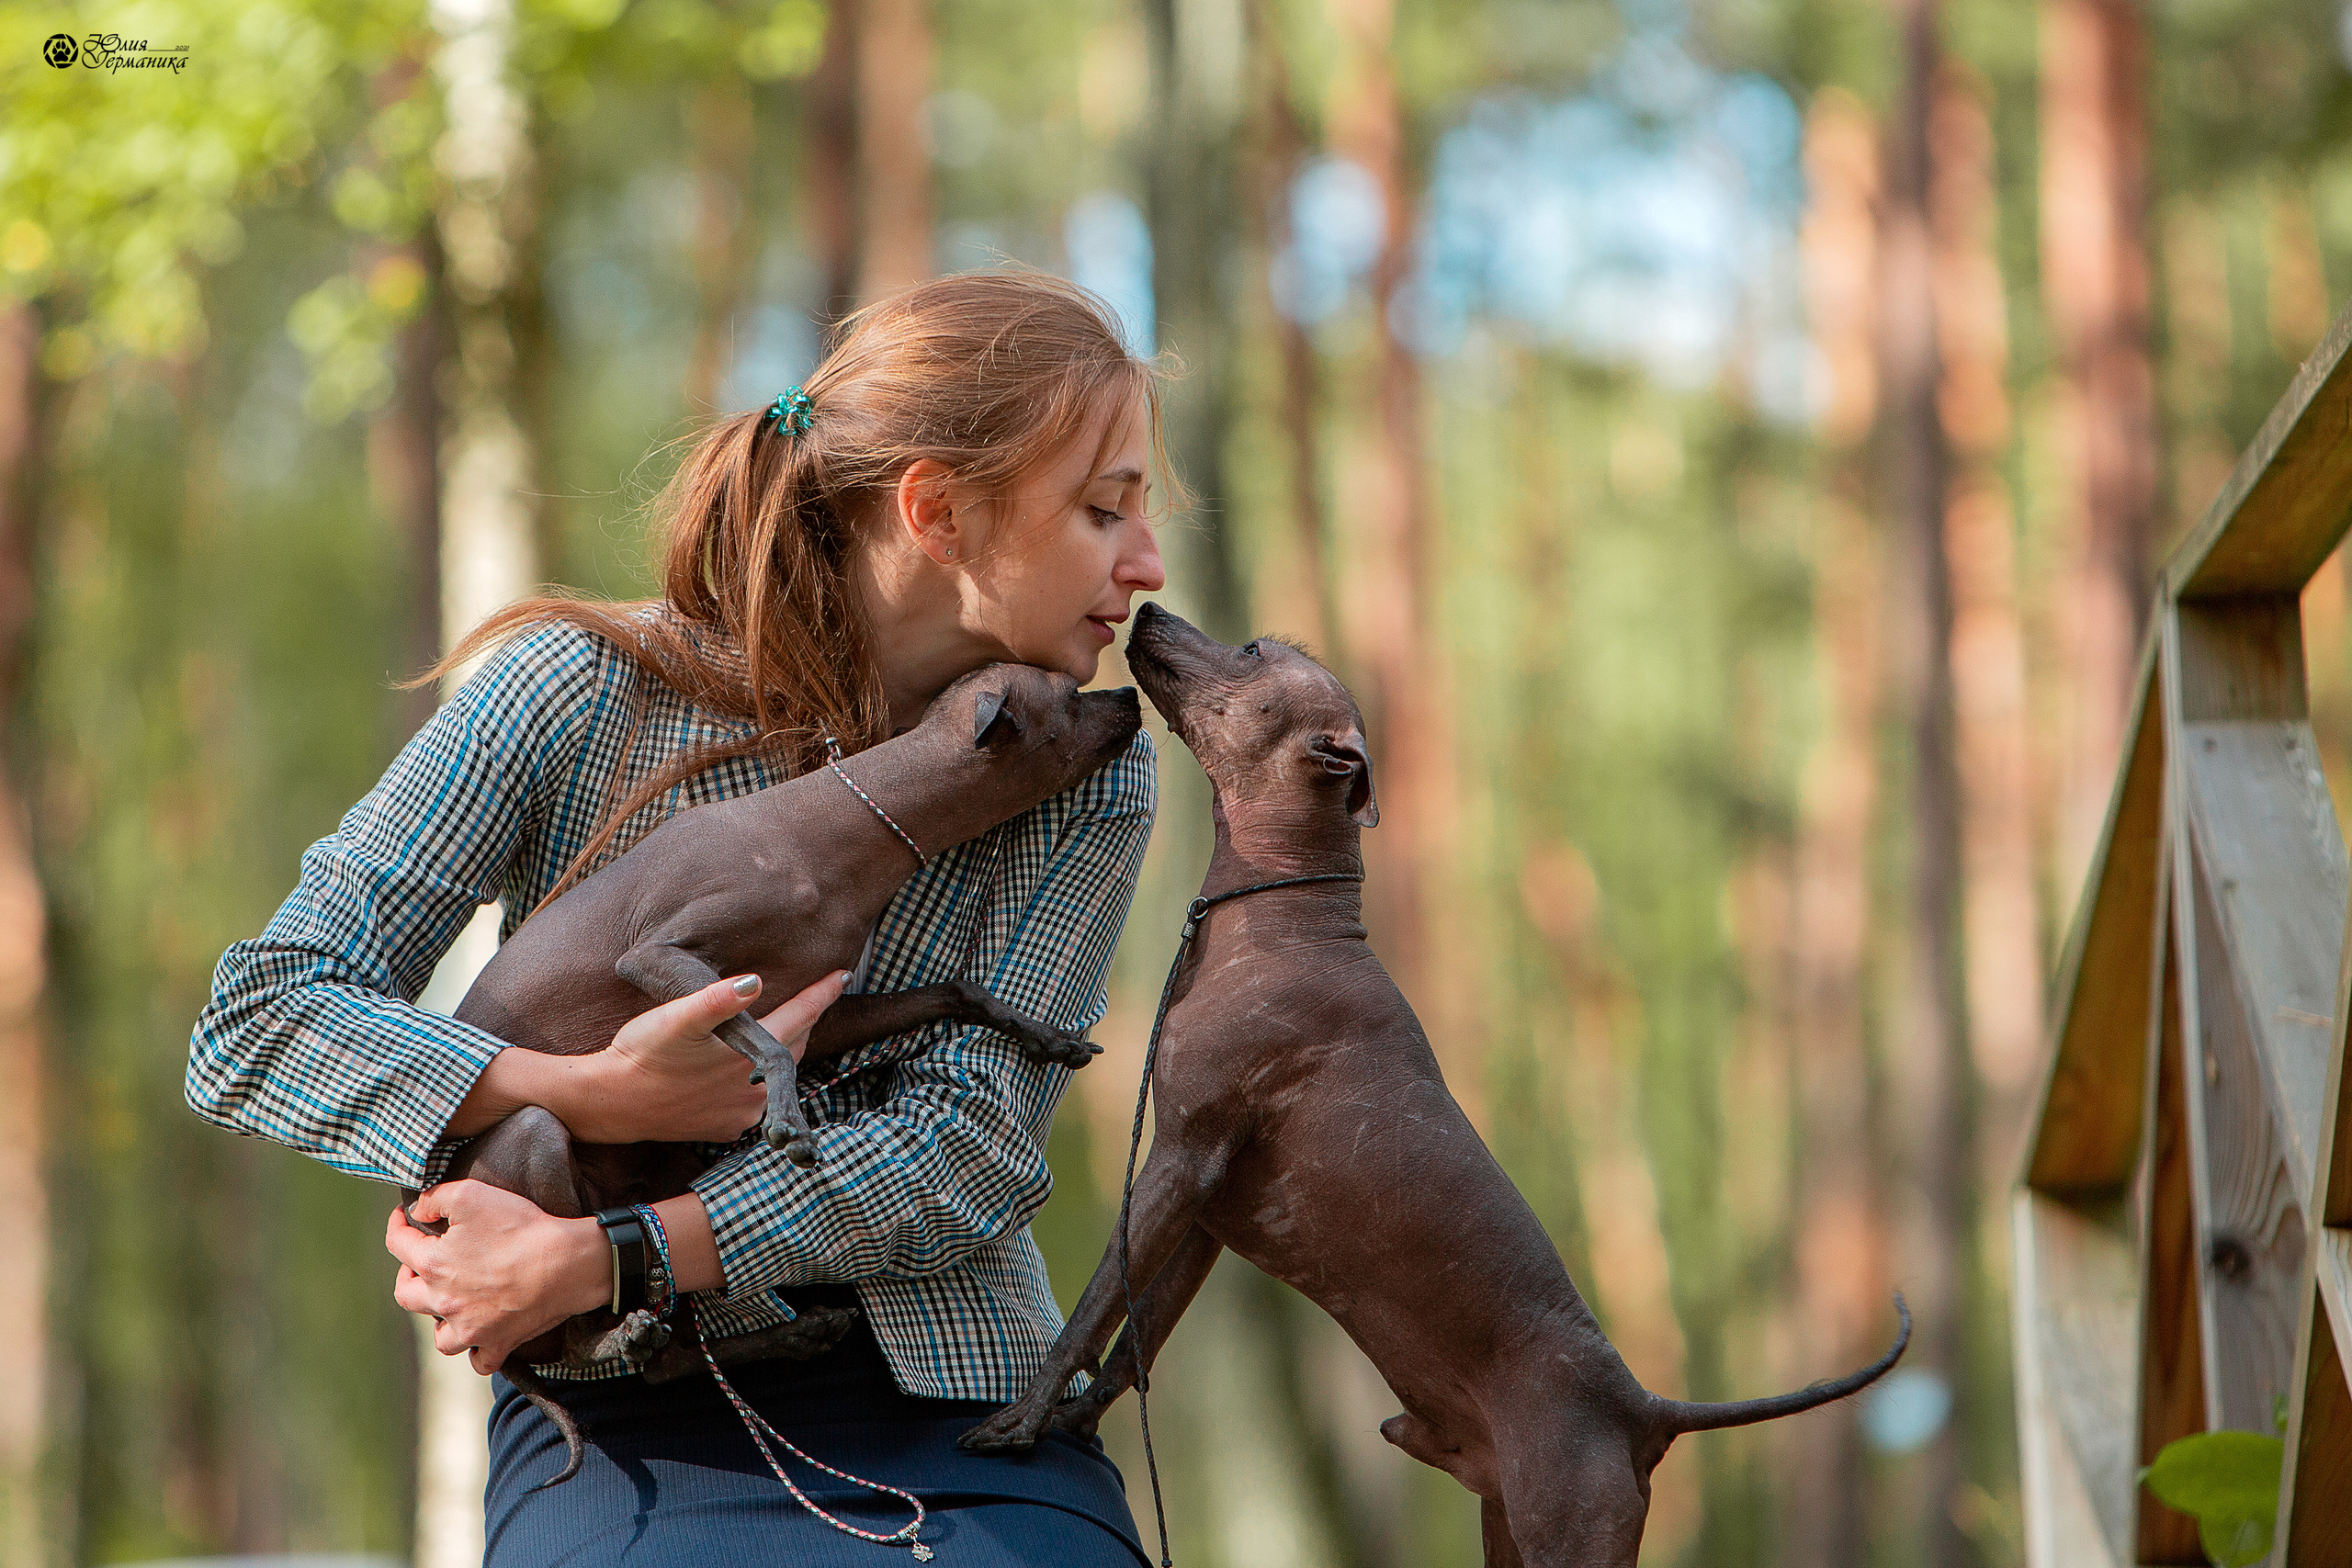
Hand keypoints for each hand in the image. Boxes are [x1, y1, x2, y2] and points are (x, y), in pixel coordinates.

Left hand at [387, 1180, 606, 1373]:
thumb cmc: (521, 1228)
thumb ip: (436, 1198)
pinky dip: (477, 1354)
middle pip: (405, 1295)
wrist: (567, 1263)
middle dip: (407, 1275)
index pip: (398, 1245)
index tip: (403, 1216)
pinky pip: (480, 1361)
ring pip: (439, 1337)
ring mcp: (471, 1328)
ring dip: (438, 1321)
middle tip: (421, 1262)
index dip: (397, 1225)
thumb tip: (417, 1211)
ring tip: (449, 1305)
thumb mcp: (472, 1194)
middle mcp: (444, 1302)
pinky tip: (480, 1339)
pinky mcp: (499, 1342)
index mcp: (433, 1265)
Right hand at [571, 969, 849, 1143]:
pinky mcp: (725, 1127)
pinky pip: (757, 1098)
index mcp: (750, 1056)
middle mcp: (755, 1090)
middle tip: (816, 996)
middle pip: (794, 1047)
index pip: (801, 1018)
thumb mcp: (678, 1016)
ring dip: (784, 1050)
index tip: (843, 975)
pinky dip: (760, 1079)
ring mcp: (742, 1113)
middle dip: (806, 1020)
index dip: (822, 994)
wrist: (612, 1102)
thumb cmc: (643, 1053)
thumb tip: (755, 982)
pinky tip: (751, 1068)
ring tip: (788, 1027)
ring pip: (777, 1074)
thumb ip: (717, 999)